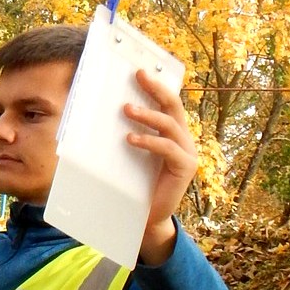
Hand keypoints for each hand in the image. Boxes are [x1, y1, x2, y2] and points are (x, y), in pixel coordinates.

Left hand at [126, 66, 198, 265]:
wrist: (146, 218)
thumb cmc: (136, 186)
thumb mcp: (129, 157)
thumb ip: (127, 136)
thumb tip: (101, 116)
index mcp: (171, 133)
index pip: (166, 103)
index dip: (156, 85)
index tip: (139, 70)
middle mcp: (183, 138)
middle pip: (173, 105)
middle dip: (156, 88)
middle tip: (138, 75)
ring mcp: (187, 152)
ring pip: (169, 124)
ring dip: (148, 114)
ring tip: (126, 110)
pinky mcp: (185, 167)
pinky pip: (168, 148)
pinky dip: (149, 141)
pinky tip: (131, 139)